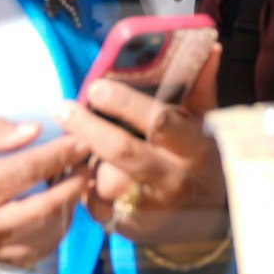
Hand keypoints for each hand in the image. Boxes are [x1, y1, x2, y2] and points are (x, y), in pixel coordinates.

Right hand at [0, 118, 89, 272]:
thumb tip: (33, 129)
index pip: (32, 168)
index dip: (63, 153)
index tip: (84, 139)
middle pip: (47, 206)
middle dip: (75, 184)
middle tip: (90, 165)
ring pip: (42, 237)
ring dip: (66, 214)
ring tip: (74, 190)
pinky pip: (26, 255)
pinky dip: (47, 238)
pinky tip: (53, 218)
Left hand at [56, 51, 228, 249]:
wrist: (210, 217)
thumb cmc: (201, 157)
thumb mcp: (206, 123)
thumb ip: (200, 87)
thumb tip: (209, 47)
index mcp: (193, 146)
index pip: (159, 121)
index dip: (126, 104)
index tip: (97, 88)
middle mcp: (173, 177)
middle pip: (123, 151)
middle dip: (88, 128)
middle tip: (62, 108)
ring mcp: (152, 206)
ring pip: (107, 181)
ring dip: (87, 162)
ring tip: (77, 144)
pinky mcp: (132, 227)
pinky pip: (97, 205)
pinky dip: (85, 187)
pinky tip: (83, 173)